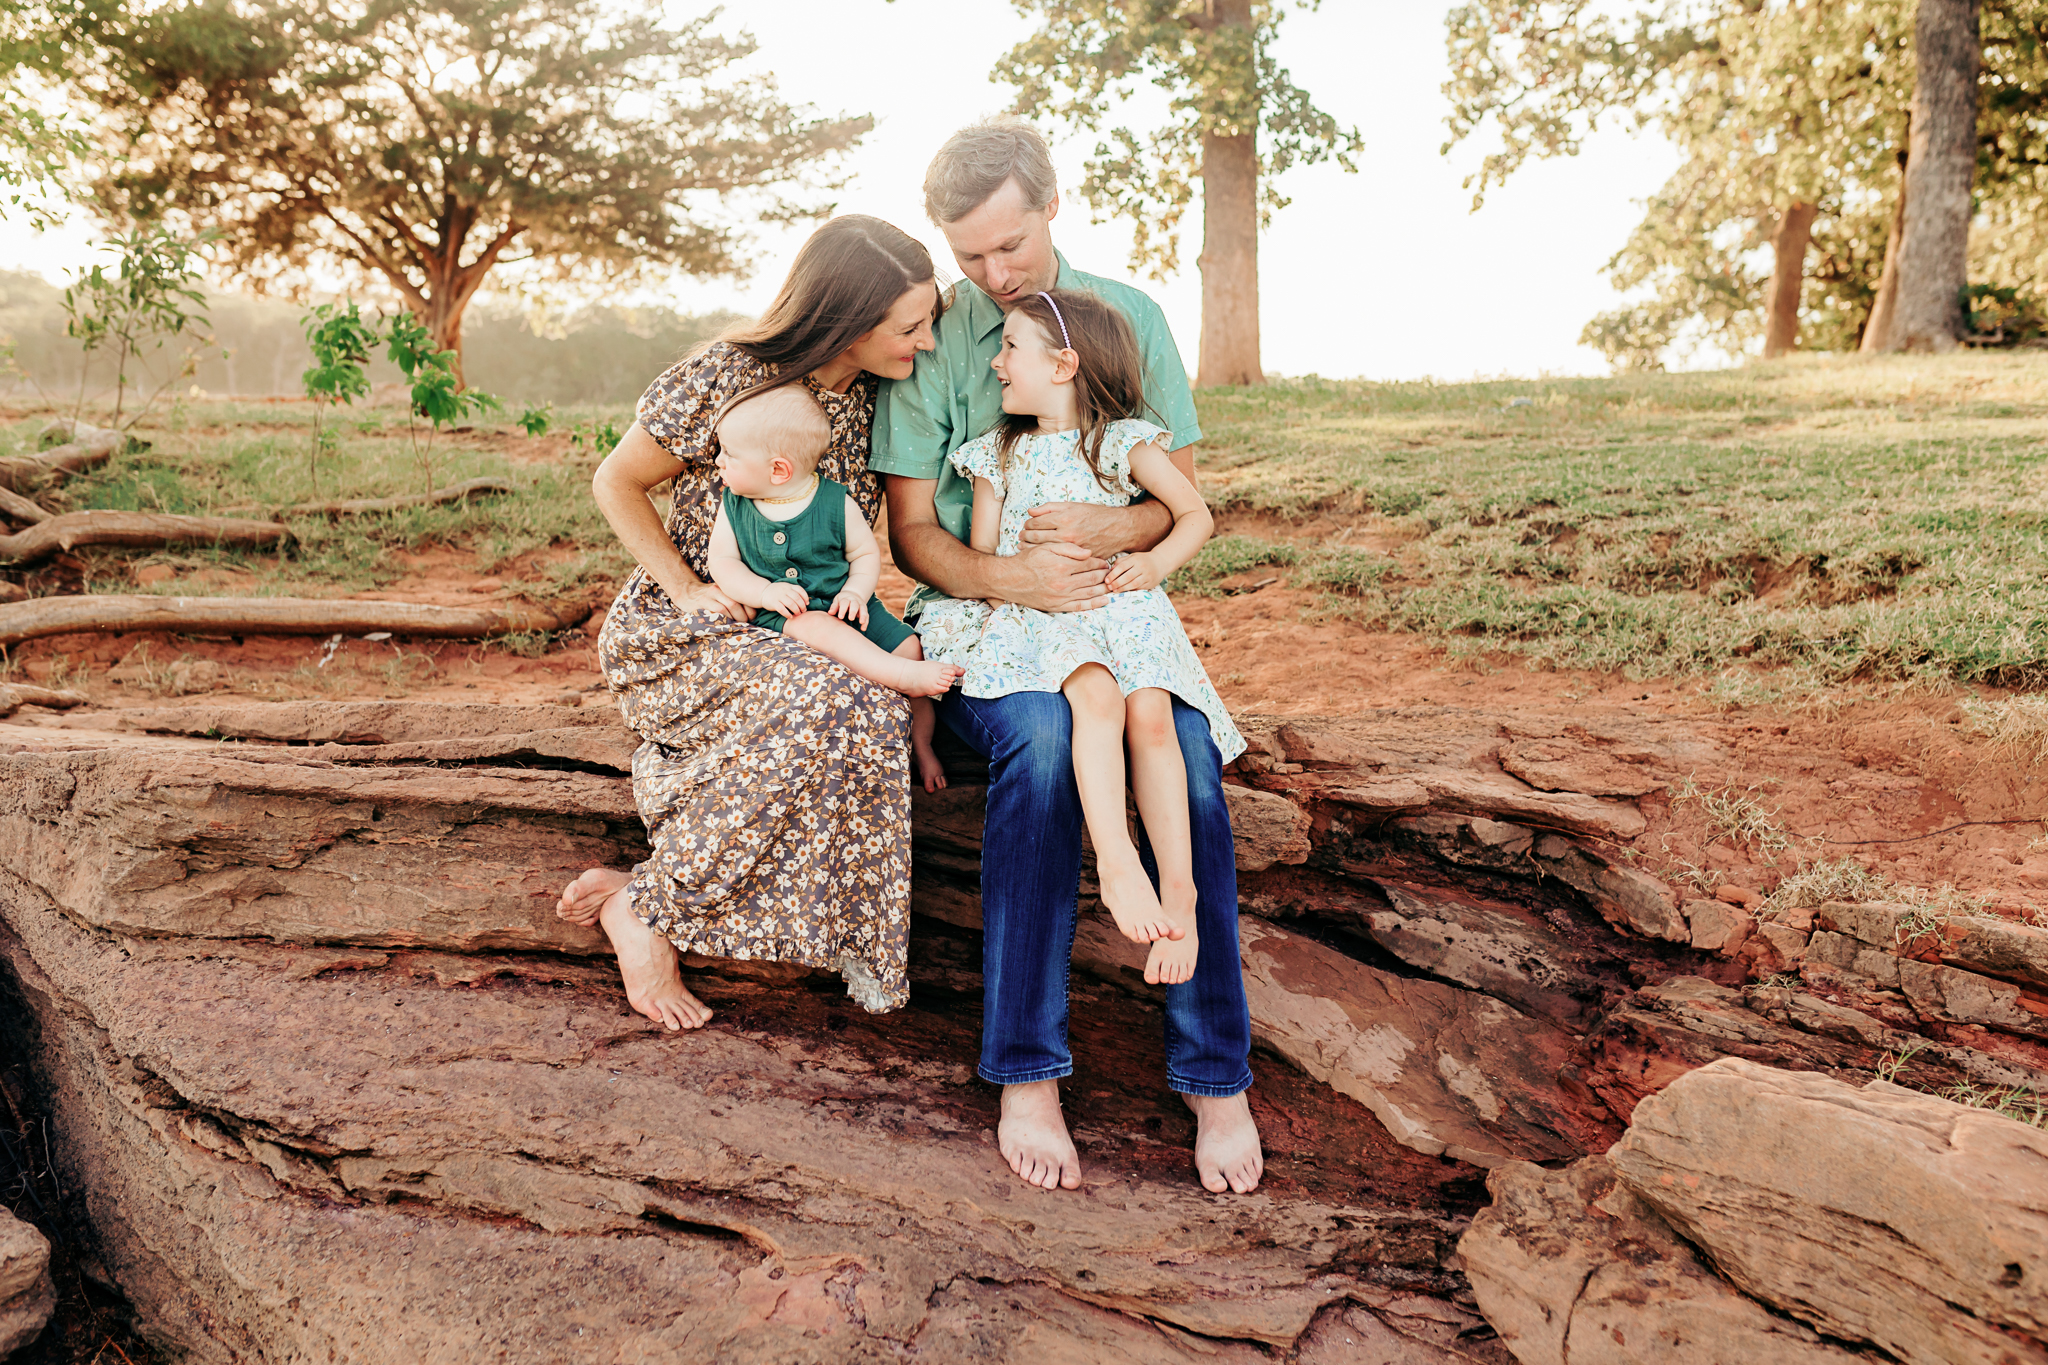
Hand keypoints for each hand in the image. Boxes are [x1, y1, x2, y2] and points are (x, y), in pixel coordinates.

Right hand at [671, 580, 752, 622]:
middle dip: (742, 617)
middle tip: (743, 625)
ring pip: (726, 608)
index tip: (751, 619)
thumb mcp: (723, 594)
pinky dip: (722, 620)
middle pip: (735, 603)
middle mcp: (719, 589)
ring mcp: (709, 595)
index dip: (750, 610)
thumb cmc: (710, 597)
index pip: (744, 598)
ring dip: (733, 620)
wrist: (687, 591)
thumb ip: (736, 601)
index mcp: (728, 587)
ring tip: (735, 627)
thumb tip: (753, 616)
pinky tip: (724, 626)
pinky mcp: (701, 603)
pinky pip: (715, 612)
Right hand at [763, 582, 810, 617]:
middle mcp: (784, 590)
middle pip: (797, 598)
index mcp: (789, 586)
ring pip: (791, 604)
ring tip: (798, 614)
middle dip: (802, 606)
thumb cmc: (778, 592)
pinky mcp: (773, 603)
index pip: (800, 590)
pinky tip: (790, 616)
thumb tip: (807, 601)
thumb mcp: (786, 587)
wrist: (763, 592)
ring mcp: (779, 596)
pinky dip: (788, 614)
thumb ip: (794, 591)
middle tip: (803, 611)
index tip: (807, 603)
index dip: (805, 597)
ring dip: (796, 610)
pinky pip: (782, 610)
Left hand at [829, 590, 869, 627]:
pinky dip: (866, 622)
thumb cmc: (842, 600)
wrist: (853, 594)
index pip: (844, 603)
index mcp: (846, 599)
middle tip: (851, 618)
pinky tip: (863, 629)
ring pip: (863, 610)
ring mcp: (861, 605)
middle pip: (855, 605)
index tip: (840, 617)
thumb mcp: (837, 601)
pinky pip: (867, 616)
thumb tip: (830, 613)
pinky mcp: (865, 610)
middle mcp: (855, 601)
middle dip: (853, 611)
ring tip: (861, 622)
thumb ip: (834, 607)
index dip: (842, 610)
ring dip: (863, 616)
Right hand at [996, 540, 1111, 613]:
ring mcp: (1061, 596)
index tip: (1106, 561)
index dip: (1100, 562)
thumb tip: (1089, 553)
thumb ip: (1068, 549)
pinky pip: (1080, 606)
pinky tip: (1104, 600)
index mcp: (1062, 565)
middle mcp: (1063, 582)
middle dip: (1104, 574)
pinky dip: (1094, 604)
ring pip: (1089, 592)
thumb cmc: (1028, 561)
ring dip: (1103, 588)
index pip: (1089, 563)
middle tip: (1111, 572)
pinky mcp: (1057, 606)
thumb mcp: (1046, 548)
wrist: (1010, 579)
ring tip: (1111, 584)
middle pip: (1092, 578)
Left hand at [1021, 500, 1167, 558]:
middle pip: (1036, 538)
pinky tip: (1041, 555)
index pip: (1035, 523)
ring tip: (1025, 546)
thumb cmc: (1095, 515)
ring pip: (1043, 551)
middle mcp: (1067, 535)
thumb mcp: (1072, 506)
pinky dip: (1047, 557)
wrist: (1118, 529)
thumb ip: (1050, 508)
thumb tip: (1030, 511)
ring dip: (1031, 548)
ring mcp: (1072, 549)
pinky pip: (1057, 559)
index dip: (1027, 525)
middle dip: (1025, 537)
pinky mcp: (1078, 559)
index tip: (1026, 526)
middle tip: (1021, 537)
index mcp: (1064, 519)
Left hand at [1106, 551, 1163, 592]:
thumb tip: (1110, 570)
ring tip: (1115, 590)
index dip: (1113, 574)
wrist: (1161, 563)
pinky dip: (1130, 590)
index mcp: (1136, 559)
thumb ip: (1121, 561)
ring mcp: (1147, 576)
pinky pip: (1139, 588)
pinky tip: (1124, 591)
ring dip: (1123, 588)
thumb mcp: (1132, 557)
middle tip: (1109, 587)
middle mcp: (1142, 567)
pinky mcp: (1150, 583)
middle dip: (1117, 583)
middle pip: (1127, 576)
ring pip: (1133, 584)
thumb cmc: (1143, 560)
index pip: (1122, 567)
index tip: (1106, 580)